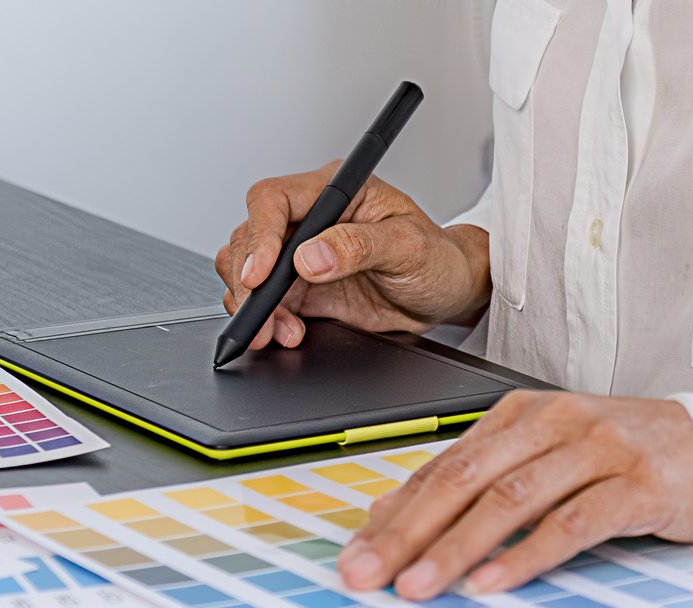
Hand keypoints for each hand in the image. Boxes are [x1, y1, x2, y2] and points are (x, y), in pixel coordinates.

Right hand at [214, 162, 489, 349]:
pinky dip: (265, 320)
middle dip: (248, 281)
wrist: (446, 293)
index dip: (259, 235)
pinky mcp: (300, 288)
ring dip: (254, 305)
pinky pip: (264, 301)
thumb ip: (359, 247)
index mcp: (335, 191)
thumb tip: (309, 257)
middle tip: (261, 316)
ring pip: (246, 271)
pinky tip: (285, 332)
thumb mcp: (408, 246)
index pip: (273, 200)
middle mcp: (311, 218)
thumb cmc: (437, 258)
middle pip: (249, 237)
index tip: (259, 275)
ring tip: (279, 330)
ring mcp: (301, 254)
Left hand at [338, 392, 692, 597]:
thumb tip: (394, 516)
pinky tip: (491, 583)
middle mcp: (554, 424)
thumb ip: (477, 483)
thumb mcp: (545, 461)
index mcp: (522, 416)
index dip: (394, 514)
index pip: (443, 466)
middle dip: (407, 532)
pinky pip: (571, 523)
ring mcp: (598, 451)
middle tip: (368, 573)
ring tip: (417, 586)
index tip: (356, 555)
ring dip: (455, 548)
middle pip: (464, 479)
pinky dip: (525, 557)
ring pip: (510, 500)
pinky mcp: (639, 486)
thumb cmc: (625, 460)